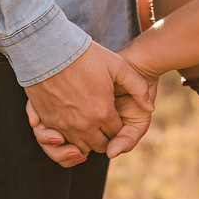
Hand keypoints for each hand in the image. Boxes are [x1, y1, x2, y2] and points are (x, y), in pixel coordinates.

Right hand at [24, 41, 153, 158]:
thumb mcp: (117, 65)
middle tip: (104, 119)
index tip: (115, 112)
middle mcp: (85, 125)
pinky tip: (73, 122)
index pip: (117, 133)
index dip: (118, 124)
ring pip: (81, 148)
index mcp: (103, 112)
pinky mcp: (49, 123)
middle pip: (101, 145)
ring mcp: (65, 126)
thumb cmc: (85, 55)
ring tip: (89, 121)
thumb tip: (150, 107)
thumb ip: (138, 87)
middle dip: (105, 136)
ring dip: (87, 139)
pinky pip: (62, 143)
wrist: (50, 50)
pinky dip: (69, 138)